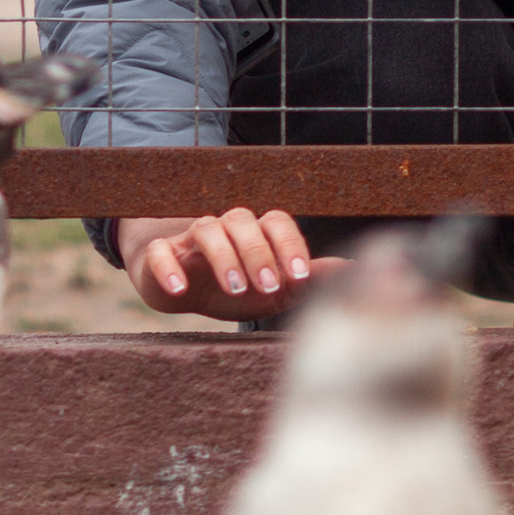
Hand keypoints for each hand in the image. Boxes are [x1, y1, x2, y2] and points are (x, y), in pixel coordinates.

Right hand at [119, 206, 320, 322]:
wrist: (180, 292)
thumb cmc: (233, 288)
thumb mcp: (273, 290)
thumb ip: (308, 280)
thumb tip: (353, 269)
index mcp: (256, 232)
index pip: (277, 222)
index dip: (289, 245)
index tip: (299, 276)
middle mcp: (226, 228)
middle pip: (244, 222)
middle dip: (259, 254)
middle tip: (268, 287)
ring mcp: (190, 238)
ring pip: (207, 230)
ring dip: (223, 258)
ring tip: (235, 289)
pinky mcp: (160, 254)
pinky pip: (161, 252)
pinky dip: (169, 267)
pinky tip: (181, 289)